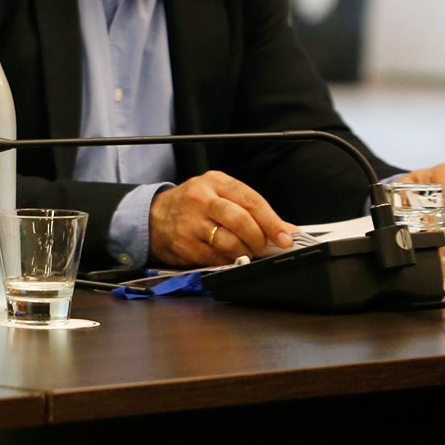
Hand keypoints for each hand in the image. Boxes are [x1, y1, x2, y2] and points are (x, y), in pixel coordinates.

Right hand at [150, 170, 293, 266]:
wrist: (155, 216)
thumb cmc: (194, 206)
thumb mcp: (221, 196)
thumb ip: (253, 211)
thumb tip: (289, 231)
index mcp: (215, 182)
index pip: (250, 200)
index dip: (272, 222)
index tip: (285, 238)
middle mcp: (201, 199)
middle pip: (240, 220)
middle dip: (258, 239)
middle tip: (263, 247)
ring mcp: (190, 222)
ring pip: (229, 242)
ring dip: (244, 253)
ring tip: (245, 252)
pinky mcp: (184, 243)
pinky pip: (216, 258)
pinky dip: (228, 261)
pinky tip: (227, 257)